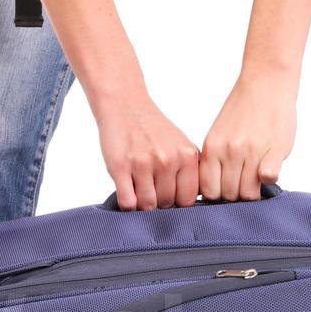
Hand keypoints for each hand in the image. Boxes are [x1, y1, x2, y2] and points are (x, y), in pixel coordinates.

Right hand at [95, 89, 201, 208]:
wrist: (125, 106)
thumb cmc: (153, 129)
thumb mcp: (181, 145)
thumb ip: (188, 172)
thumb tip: (190, 206)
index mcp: (187, 155)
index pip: (188, 200)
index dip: (177, 202)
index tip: (170, 196)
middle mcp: (167, 160)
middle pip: (167, 204)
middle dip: (159, 202)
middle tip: (151, 188)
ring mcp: (143, 164)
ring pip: (147, 205)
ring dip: (142, 203)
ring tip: (139, 189)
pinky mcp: (120, 167)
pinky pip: (127, 202)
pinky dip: (127, 203)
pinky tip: (127, 191)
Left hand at [198, 68, 296, 201]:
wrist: (267, 83)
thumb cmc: (243, 110)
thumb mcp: (218, 134)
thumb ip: (215, 160)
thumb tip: (214, 191)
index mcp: (212, 148)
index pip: (209, 190)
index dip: (219, 195)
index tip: (226, 191)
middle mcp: (230, 151)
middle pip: (230, 195)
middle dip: (237, 195)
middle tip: (244, 184)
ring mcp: (252, 152)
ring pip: (249, 192)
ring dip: (254, 189)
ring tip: (257, 177)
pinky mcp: (274, 150)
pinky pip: (269, 179)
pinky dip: (270, 180)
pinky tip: (270, 168)